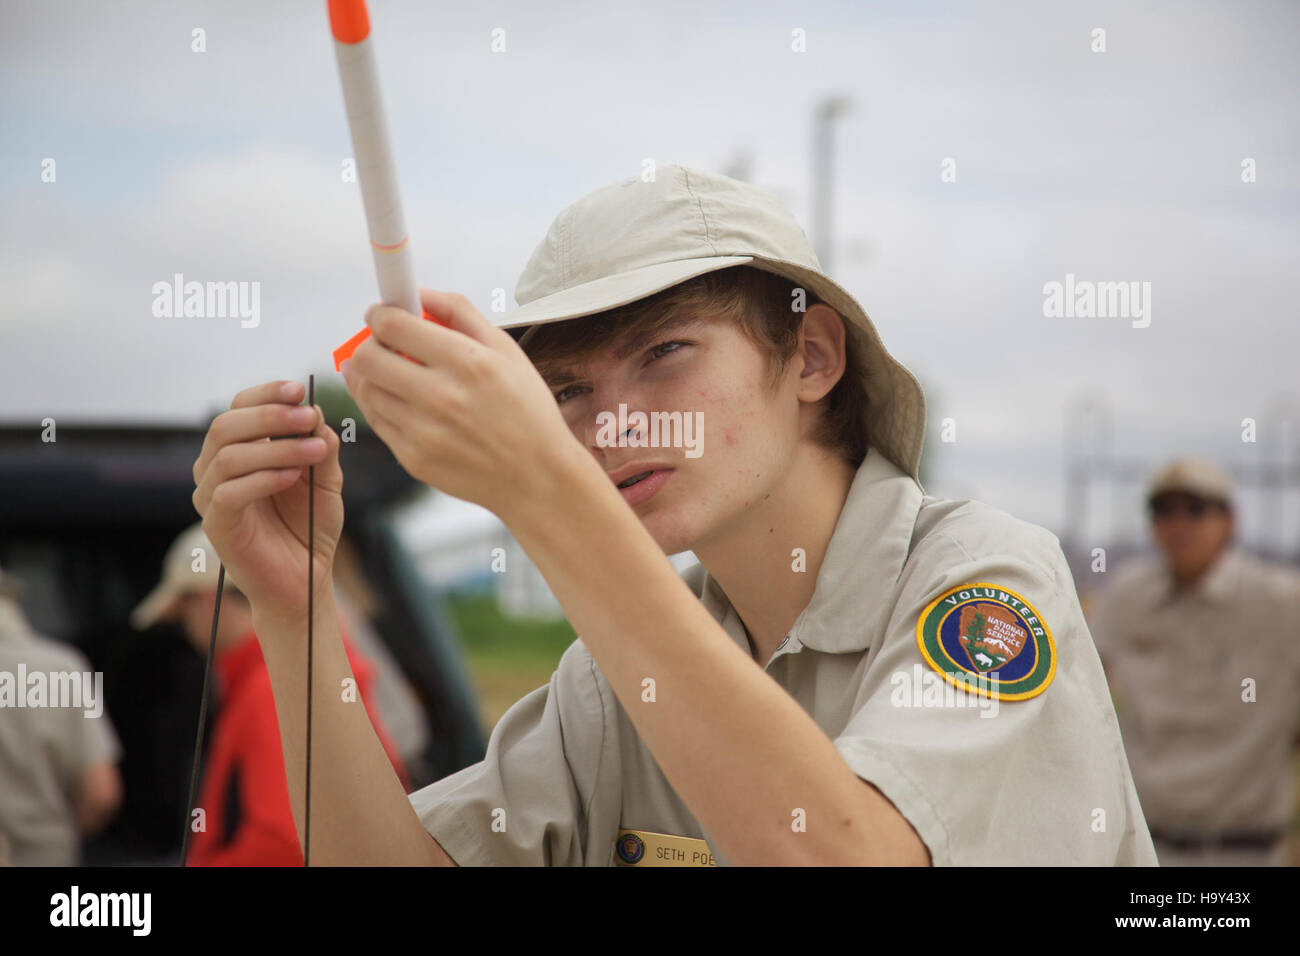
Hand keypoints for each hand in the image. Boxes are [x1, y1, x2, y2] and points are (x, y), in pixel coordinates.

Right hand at [191, 380, 343, 619]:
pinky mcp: (216, 525)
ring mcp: (211, 497)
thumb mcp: (326, 479)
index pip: (239, 407)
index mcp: (239, 450)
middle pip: (226, 425)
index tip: (300, 388)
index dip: (266, 394)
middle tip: (308, 417)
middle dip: (270, 416)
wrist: (306, 577)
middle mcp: (216, 469)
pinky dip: (263, 479)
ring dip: (276, 448)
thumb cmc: (310, 525)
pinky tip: (293, 477)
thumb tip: (315, 412)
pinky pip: (228, 492)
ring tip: (314, 452)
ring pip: (228, 456)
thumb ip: (321, 445)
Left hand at [341, 289, 580, 518]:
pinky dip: (383, 407)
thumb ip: (461, 314)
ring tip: (397, 376)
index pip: (392, 326)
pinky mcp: (414, 459)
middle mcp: (443, 397)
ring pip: (366, 391)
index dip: (380, 315)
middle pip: (366, 358)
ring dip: (373, 377)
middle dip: (369, 344)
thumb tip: (421, 292)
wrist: (538, 478)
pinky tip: (405, 404)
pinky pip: (377, 422)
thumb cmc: (528, 413)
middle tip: (385, 346)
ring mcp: (424, 432)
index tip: (383, 315)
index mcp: (468, 363)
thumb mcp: (508, 351)